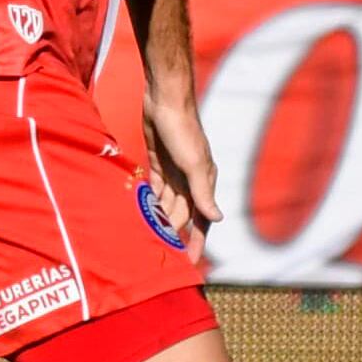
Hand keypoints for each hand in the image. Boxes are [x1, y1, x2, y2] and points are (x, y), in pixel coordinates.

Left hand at [142, 95, 221, 263]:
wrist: (165, 99)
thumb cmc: (182, 130)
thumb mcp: (193, 163)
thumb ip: (202, 192)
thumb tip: (219, 218)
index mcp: (204, 181)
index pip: (202, 218)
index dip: (197, 240)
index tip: (190, 262)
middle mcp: (190, 179)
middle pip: (182, 214)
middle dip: (174, 232)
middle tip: (160, 254)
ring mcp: (174, 171)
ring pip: (168, 203)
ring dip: (161, 219)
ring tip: (149, 238)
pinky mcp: (158, 162)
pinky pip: (155, 189)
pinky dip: (151, 201)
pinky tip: (142, 213)